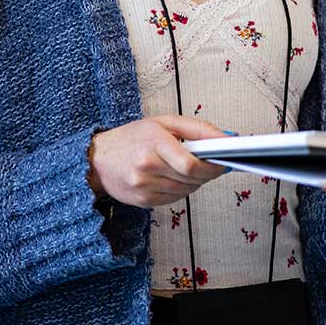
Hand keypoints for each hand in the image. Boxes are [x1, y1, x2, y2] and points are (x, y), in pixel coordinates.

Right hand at [87, 115, 230, 207]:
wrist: (97, 159)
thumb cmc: (131, 138)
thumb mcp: (163, 122)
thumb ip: (197, 129)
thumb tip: (228, 138)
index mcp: (153, 142)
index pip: (191, 164)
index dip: (212, 167)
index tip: (224, 163)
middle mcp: (146, 166)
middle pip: (192, 179)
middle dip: (208, 173)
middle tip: (211, 164)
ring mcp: (144, 186)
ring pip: (186, 190)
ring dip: (194, 181)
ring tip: (187, 169)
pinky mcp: (143, 201)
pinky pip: (175, 198)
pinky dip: (180, 189)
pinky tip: (172, 178)